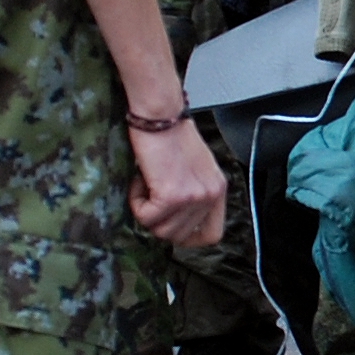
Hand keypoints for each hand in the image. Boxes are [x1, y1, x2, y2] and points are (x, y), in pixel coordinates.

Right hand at [127, 118, 226, 247]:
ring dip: (146, 211)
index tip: (170, 225)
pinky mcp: (172, 195)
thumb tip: (176, 223)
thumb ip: (193, 194)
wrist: (160, 116)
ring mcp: (193, 197)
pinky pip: (146, 217)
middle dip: (159, 221)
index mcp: (218, 189)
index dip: (189, 238)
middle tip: (152, 195)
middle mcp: (210, 195)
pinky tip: (141, 180)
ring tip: (147, 184)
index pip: (212, 234)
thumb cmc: (171, 136)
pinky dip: (136, 202)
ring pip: (161, 231)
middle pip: (179, 236)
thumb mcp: (195, 170)